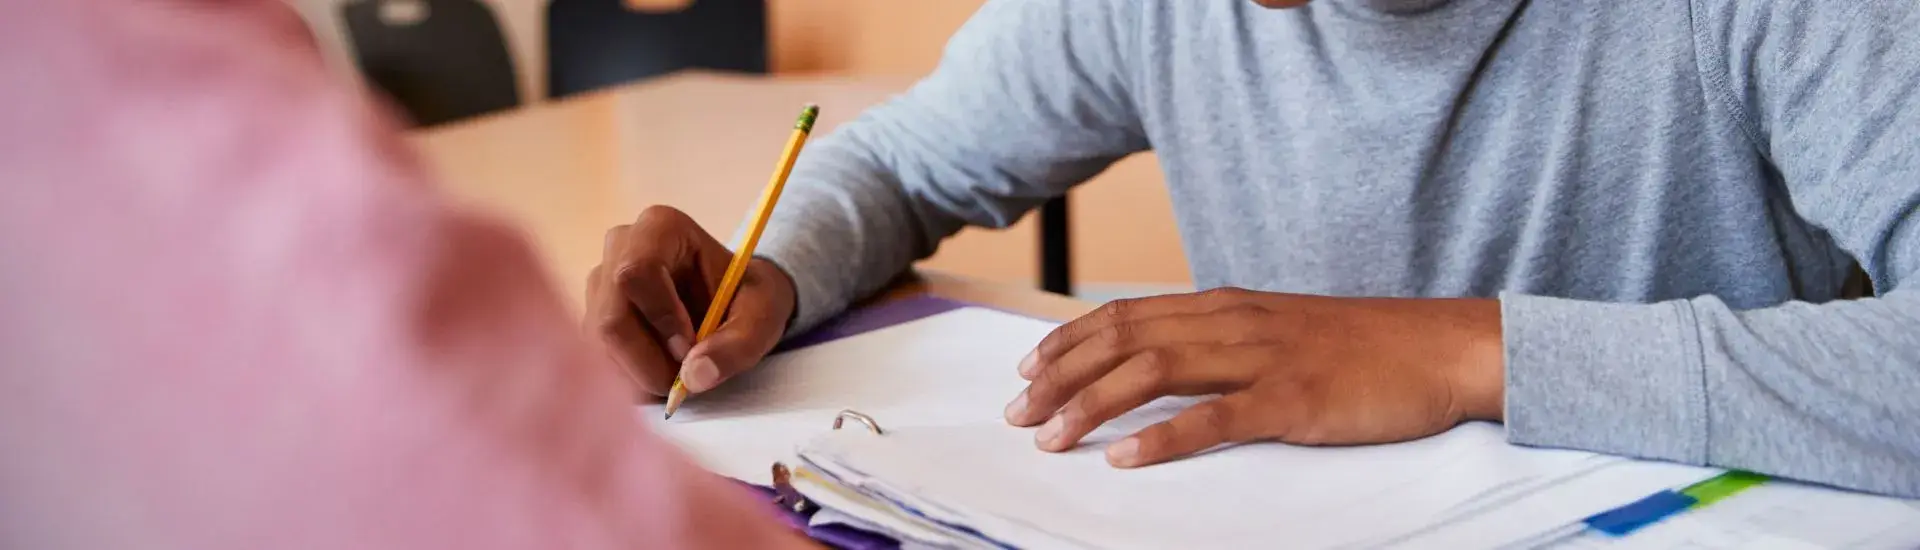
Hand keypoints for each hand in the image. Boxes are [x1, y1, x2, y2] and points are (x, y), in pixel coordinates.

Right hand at [586, 206, 797, 399]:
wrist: (733, 301)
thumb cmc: (747, 298)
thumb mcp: (763, 316)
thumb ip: (738, 345)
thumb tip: (693, 377)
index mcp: (661, 228)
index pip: (636, 273)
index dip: (660, 319)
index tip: (689, 350)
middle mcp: (620, 248)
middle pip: (610, 318)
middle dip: (647, 362)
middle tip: (683, 381)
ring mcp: (600, 284)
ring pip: (600, 346)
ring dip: (638, 376)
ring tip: (677, 377)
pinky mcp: (593, 315)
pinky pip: (597, 359)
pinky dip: (629, 379)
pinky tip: (658, 375)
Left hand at [1002, 288, 1504, 467]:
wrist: (1440, 348)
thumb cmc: (1359, 348)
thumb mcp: (1277, 331)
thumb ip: (1220, 342)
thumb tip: (1160, 362)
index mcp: (1225, 305)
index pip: (1124, 316)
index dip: (1067, 342)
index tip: (1025, 370)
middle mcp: (1232, 323)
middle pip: (1123, 341)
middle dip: (1060, 377)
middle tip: (1016, 413)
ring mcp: (1262, 359)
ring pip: (1153, 373)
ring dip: (1092, 405)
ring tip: (1051, 437)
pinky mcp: (1293, 400)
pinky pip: (1214, 418)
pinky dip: (1162, 438)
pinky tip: (1125, 458)